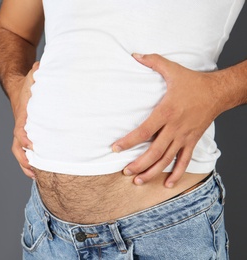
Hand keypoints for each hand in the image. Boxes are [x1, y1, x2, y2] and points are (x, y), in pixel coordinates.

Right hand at [11, 61, 38, 178]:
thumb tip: (41, 65)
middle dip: (25, 158)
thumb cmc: (28, 85)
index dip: (24, 137)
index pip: (20, 129)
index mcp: (22, 115)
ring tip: (37, 176)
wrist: (19, 89)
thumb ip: (36, 72)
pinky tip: (39, 172)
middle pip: (18, 146)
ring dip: (27, 164)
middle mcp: (21, 127)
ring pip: (21, 152)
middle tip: (34, 168)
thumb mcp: (32, 75)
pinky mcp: (28, 136)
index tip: (30, 144)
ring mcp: (23, 133)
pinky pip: (26, 152)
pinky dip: (30, 163)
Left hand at [112, 54, 223, 187]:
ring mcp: (184, 136)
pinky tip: (167, 183)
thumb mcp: (172, 69)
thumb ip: (152, 62)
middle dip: (139, 164)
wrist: (218, 92)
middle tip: (125, 172)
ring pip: (167, 159)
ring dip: (153, 172)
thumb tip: (134, 55)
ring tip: (139, 181)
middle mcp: (175, 127)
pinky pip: (184, 160)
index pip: (144, 131)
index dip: (129, 141)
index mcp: (166, 111)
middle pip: (155, 151)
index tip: (115, 148)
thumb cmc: (193, 82)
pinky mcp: (192, 141)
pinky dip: (176, 173)